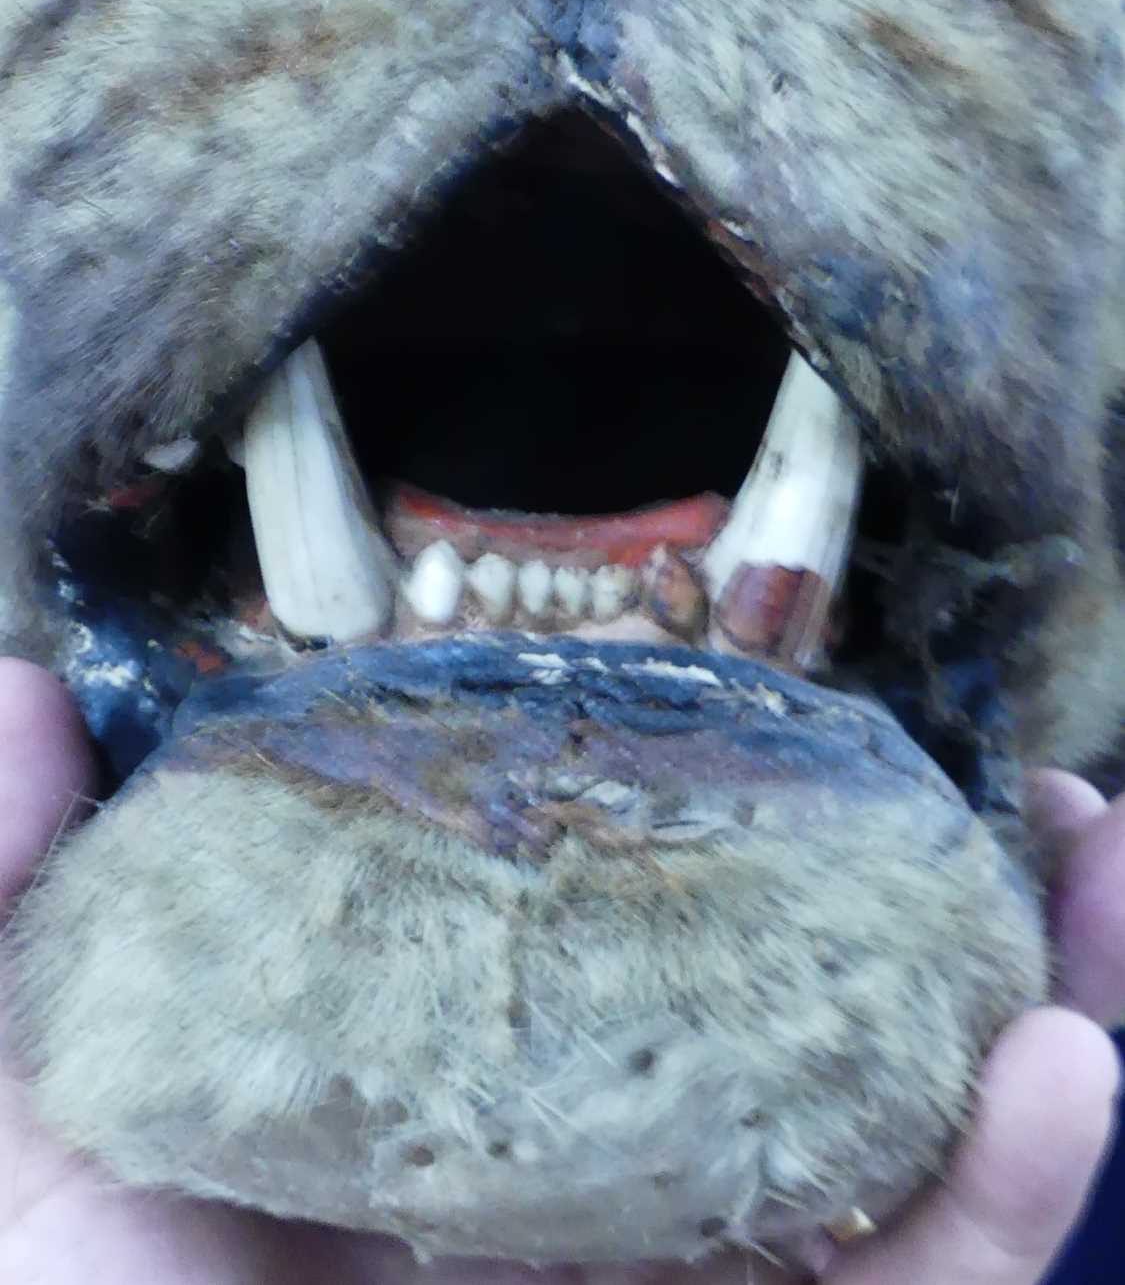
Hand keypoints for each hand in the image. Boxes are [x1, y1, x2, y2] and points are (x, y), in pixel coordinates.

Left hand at [0, 659, 1120, 1283]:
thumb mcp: (27, 1098)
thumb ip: (19, 895)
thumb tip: (21, 687)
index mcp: (468, 1094)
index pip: (631, 944)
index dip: (723, 827)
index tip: (781, 714)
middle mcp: (601, 1187)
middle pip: (810, 1029)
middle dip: (935, 904)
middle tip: (1016, 781)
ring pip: (911, 1150)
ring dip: (1036, 1000)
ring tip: (1090, 856)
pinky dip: (1005, 1196)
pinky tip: (1062, 1057)